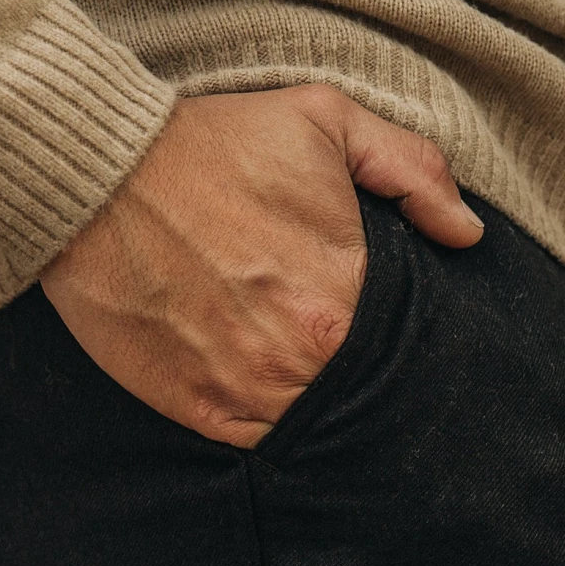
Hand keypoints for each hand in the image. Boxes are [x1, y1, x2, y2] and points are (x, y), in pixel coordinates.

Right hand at [40, 85, 483, 444]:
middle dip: (368, 379)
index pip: (405, 346)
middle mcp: (302, 358)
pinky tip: (277, 400)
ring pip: (315, 425)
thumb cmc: (212, 143)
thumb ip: (413, 170)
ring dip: (324, 408)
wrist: (96, 173)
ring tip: (320, 381)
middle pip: (362, 393)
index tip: (397, 332)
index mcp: (346, 298)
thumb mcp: (324, 121)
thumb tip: (468, 233)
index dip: (406, 342)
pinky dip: (273, 428)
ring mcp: (248, 392)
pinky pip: (259, 444)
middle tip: (361, 361)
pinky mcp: (198, 411)